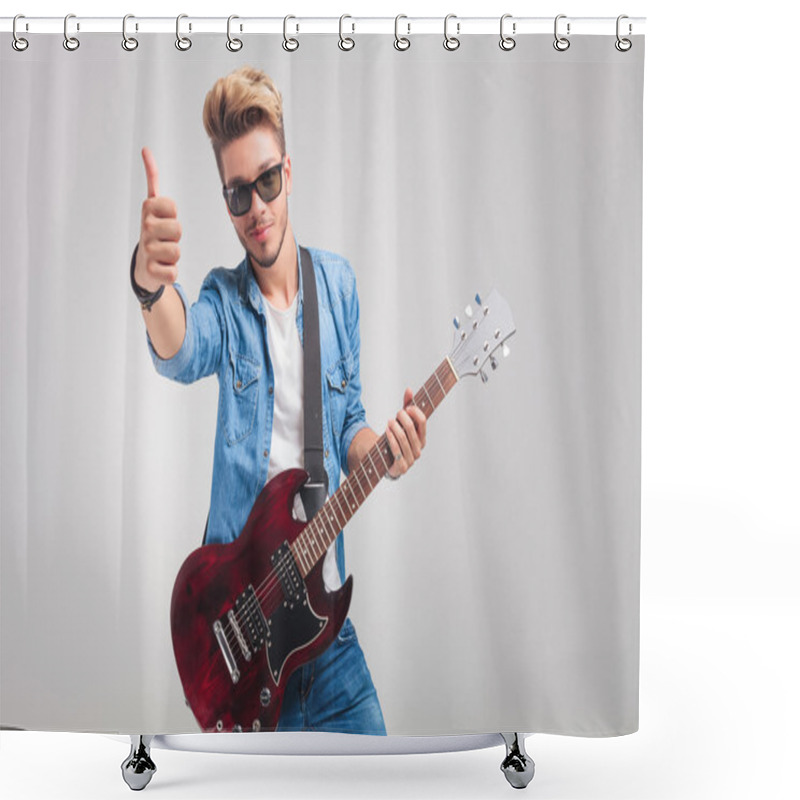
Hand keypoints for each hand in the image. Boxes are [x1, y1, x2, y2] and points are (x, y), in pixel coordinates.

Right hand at [135, 147, 181, 293]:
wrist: (144, 265)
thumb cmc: (154, 232)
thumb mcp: (153, 205)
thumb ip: (152, 178)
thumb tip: (146, 150)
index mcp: (147, 210)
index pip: (173, 208)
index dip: (173, 215)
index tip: (164, 219)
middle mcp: (144, 228)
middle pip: (178, 229)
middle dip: (176, 236)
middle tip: (165, 239)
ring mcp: (147, 250)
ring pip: (177, 251)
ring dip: (175, 255)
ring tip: (163, 253)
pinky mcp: (151, 271)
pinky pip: (174, 272)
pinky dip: (171, 273)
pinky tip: (161, 268)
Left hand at [386, 388, 426, 479]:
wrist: (385, 460)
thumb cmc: (396, 439)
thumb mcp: (401, 422)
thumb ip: (406, 407)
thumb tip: (409, 390)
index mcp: (422, 438)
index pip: (422, 421)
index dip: (414, 412)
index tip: (406, 408)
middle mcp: (419, 449)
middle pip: (412, 428)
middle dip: (403, 418)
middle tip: (397, 414)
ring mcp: (411, 459)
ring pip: (403, 438)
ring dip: (395, 427)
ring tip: (389, 421)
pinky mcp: (402, 467)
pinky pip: (397, 450)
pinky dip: (391, 439)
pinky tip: (387, 431)